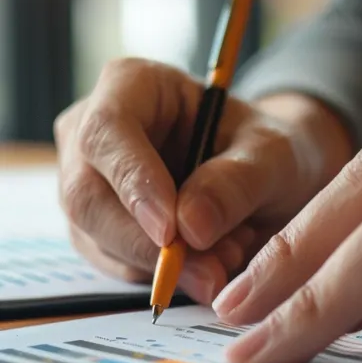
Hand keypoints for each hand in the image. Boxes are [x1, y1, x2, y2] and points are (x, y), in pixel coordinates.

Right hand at [55, 58, 352, 303]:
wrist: (267, 178)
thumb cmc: (265, 149)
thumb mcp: (273, 155)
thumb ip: (237, 182)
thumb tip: (190, 227)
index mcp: (131, 85)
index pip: (107, 131)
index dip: (133, 183)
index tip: (171, 231)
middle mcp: (93, 132)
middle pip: (87, 196)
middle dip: (148, 245)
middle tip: (213, 270)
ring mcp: (88, 183)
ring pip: (98, 240)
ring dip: (164, 266)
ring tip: (229, 256)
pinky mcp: (98, 230)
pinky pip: (116, 266)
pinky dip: (164, 277)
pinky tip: (210, 264)